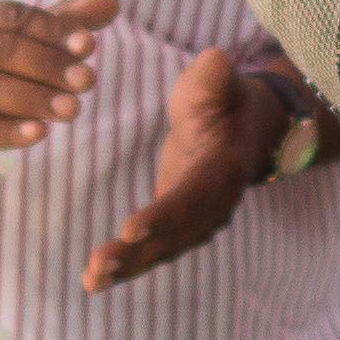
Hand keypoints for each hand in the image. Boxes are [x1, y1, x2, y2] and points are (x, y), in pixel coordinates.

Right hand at [0, 0, 114, 177]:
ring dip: (35, 99)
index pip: (16, 18)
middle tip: (88, 81)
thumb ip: (65, 22)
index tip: (89, 47)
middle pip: (3, 51)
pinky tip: (41, 133)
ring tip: (73, 109)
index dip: (54, 31)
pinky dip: (9, 131)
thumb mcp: (23, 43)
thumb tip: (112, 1)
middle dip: (50, 66)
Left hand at [82, 47, 289, 292]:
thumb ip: (212, 78)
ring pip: (165, 249)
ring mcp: (200, 219)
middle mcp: (215, 203)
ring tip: (91, 280)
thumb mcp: (219, 83)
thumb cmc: (224, 100)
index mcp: (223, 167)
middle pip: (177, 234)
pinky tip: (93, 281)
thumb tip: (214, 58)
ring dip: (129, 267)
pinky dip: (128, 267)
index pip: (193, 194)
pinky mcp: (182, 226)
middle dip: (138, 253)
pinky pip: (157, 251)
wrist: (248, 128)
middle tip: (99, 264)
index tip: (129, 230)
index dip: (163, 214)